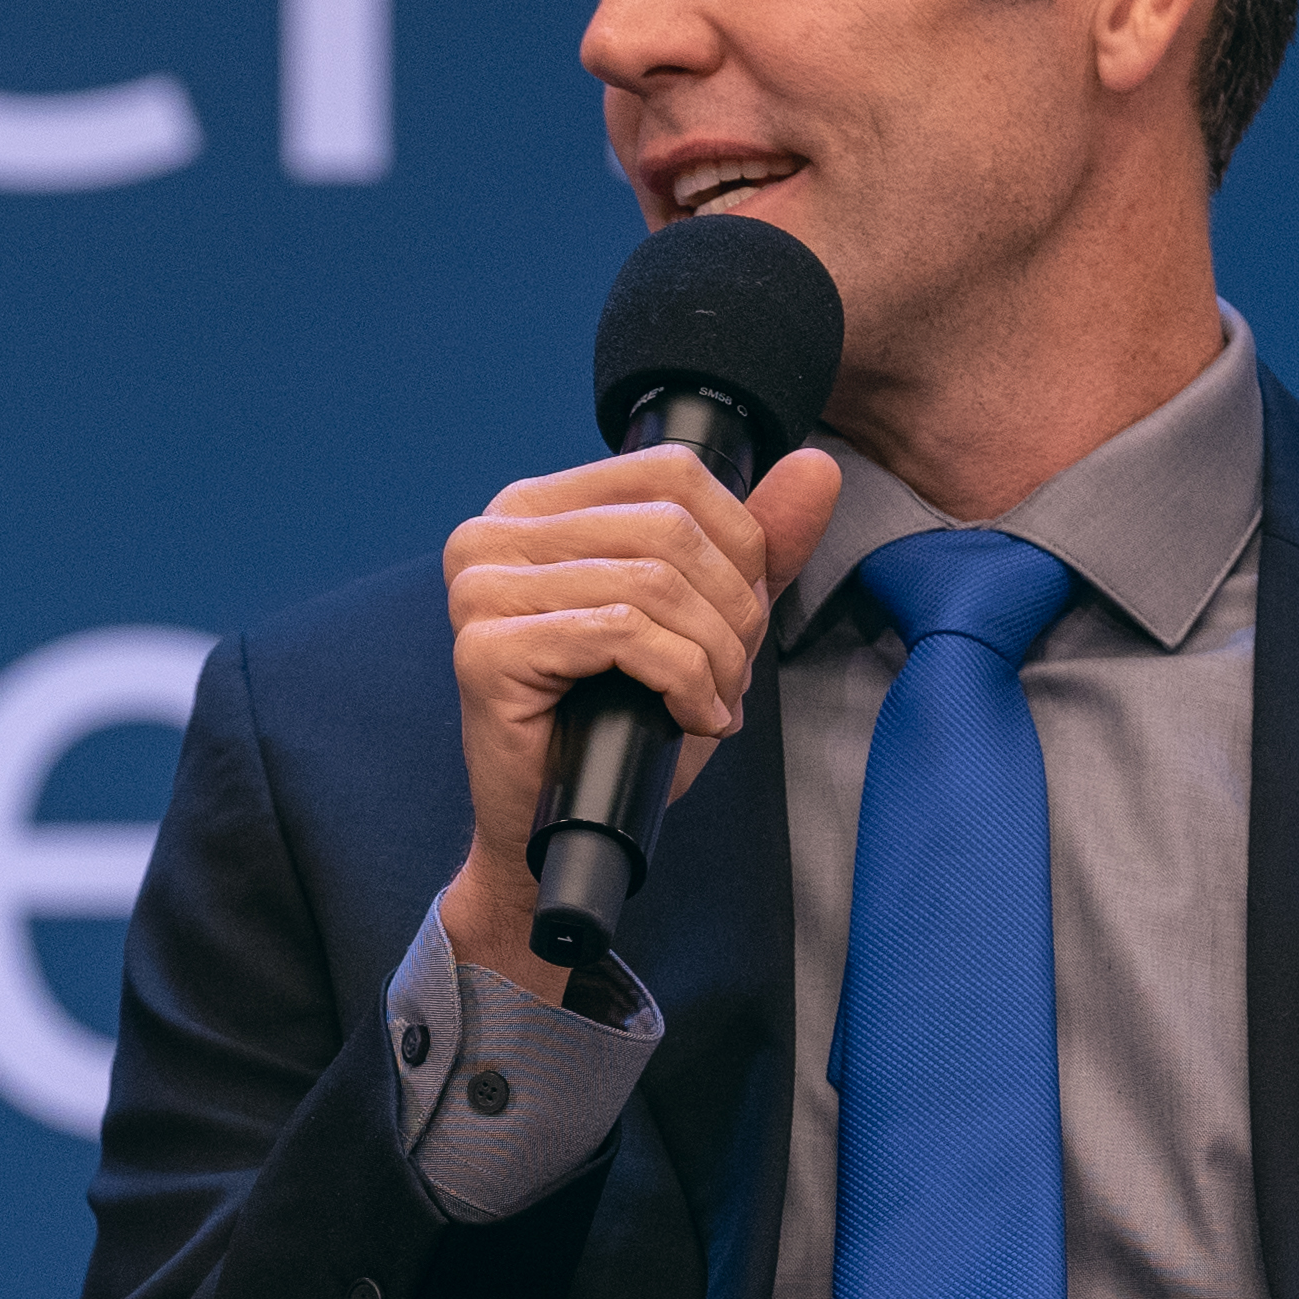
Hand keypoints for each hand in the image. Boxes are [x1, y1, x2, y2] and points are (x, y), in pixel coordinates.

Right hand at [436, 439, 840, 1000]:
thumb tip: (818, 468)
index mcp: (537, 507)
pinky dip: (682, 680)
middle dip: (731, 609)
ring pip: (652, 580)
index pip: (670, 473)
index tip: (740, 617)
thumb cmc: (616, 726)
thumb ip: (757, 545)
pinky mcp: (485, 650)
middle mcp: (494, 534)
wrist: (553, 829)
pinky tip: (690, 718)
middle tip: (733, 675)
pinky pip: (623, 633)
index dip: (738, 544)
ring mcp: (480, 589)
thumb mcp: (701, 621)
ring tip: (715, 702)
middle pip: (668, 527)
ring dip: (713, 654)